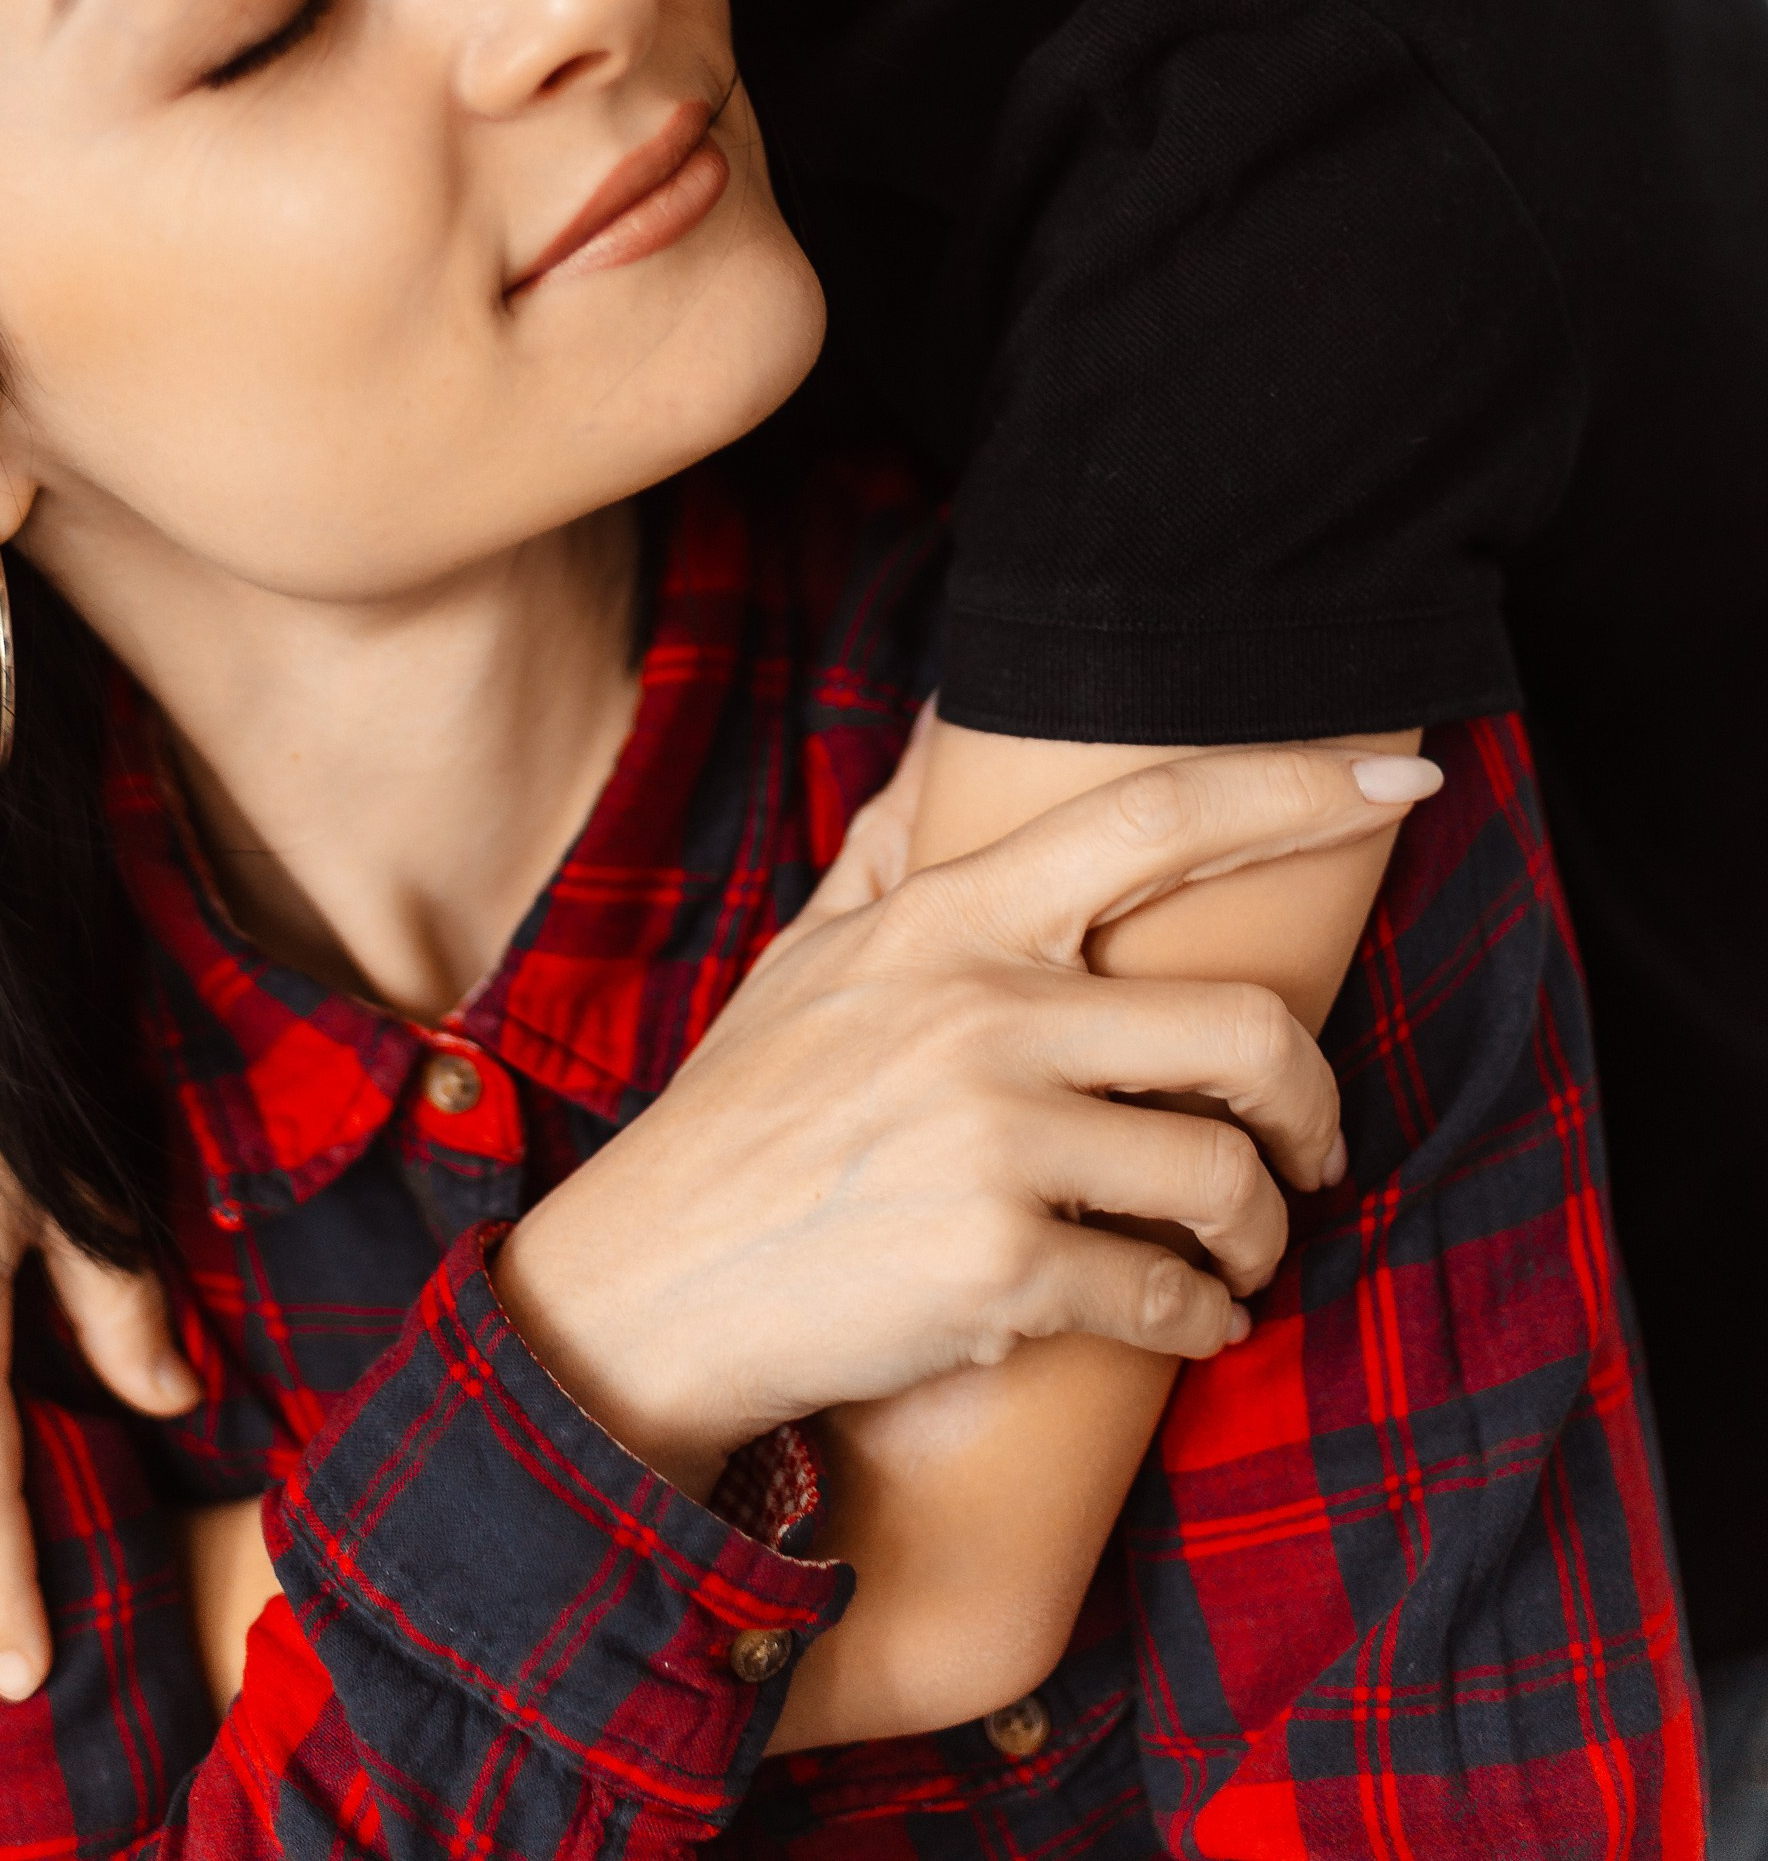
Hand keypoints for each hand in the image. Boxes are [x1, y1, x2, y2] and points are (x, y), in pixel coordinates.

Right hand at [495, 744, 1434, 1495]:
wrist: (647, 1289)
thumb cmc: (744, 1116)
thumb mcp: (806, 956)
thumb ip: (892, 843)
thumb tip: (945, 727)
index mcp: (948, 920)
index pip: (1155, 818)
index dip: (1295, 789)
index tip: (1406, 780)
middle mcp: (979, 1012)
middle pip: (1246, 1028)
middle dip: (1313, 1106)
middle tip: (1310, 1150)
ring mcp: (989, 1141)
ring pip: (1226, 1175)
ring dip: (1262, 1232)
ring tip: (1239, 1253)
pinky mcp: (994, 1269)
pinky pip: (1168, 1299)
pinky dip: (1202, 1324)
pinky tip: (1188, 1325)